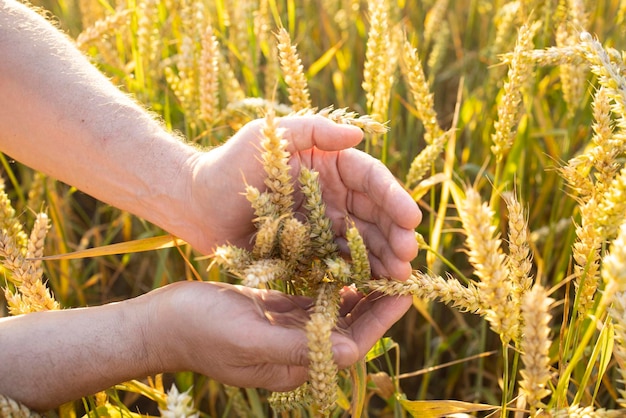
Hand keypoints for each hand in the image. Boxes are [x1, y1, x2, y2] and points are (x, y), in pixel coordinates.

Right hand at [146, 281, 411, 391]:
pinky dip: (331, 284)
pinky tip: (345, 263)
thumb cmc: (200, 331)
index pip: (350, 344)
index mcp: (295, 363)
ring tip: (382, 265)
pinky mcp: (274, 311)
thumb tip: (349, 354)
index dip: (380, 320)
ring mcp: (285, 330)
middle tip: (402, 273)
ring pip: (333, 312)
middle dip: (376, 304)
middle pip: (348, 328)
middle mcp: (296, 350)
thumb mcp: (248, 338)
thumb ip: (297, 346)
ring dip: (357, 291)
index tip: (405, 293)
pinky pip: (312, 299)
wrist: (162, 322)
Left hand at [182, 114, 421, 279]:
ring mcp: (322, 225)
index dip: (394, 198)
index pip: (371, 180)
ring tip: (399, 277)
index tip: (411, 218)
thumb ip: (313, 131)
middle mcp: (333, 195)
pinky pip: (339, 263)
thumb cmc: (232, 162)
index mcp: (331, 165)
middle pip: (374, 215)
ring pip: (363, 242)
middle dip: (395, 234)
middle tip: (408, 256)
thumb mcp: (272, 135)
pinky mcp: (309, 251)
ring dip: (384, 258)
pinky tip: (374, 287)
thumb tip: (361, 134)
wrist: (197, 201)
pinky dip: (358, 274)